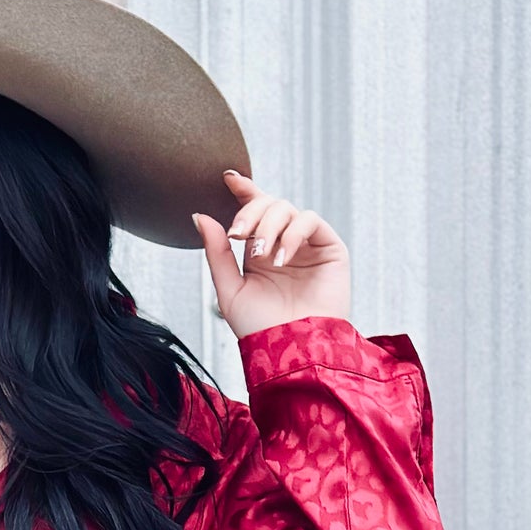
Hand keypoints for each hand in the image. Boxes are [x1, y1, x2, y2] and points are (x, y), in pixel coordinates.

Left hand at [193, 171, 350, 338]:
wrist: (291, 351)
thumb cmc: (260, 328)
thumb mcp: (229, 289)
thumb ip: (216, 253)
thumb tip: (200, 216)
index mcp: (259, 251)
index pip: (253, 211)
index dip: (243, 190)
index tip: (228, 178)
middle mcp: (283, 244)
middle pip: (268, 204)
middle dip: (250, 213)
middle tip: (237, 235)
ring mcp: (307, 245)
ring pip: (287, 209)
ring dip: (268, 225)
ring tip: (259, 254)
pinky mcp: (330, 248)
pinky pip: (310, 221)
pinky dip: (292, 233)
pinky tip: (280, 257)